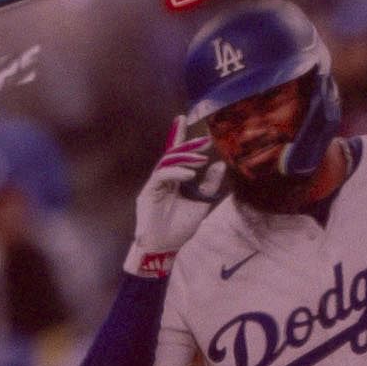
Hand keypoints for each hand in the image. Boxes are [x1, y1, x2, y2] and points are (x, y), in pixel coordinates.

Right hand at [125, 138, 225, 272]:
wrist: (165, 248)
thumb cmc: (180, 227)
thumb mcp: (201, 203)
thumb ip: (209, 185)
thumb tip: (219, 164)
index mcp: (172, 181)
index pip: (175, 155)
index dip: (178, 136)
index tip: (182, 118)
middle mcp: (161, 180)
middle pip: (171, 155)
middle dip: (187, 145)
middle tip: (204, 140)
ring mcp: (153, 185)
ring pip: (167, 162)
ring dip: (184, 158)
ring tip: (201, 158)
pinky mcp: (148, 193)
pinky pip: (161, 176)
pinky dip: (176, 172)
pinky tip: (190, 174)